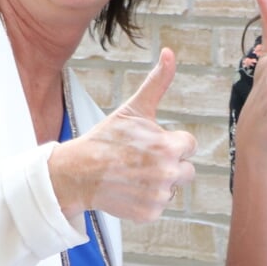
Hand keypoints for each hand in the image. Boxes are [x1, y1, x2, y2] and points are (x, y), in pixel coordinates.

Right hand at [50, 48, 196, 221]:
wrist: (78, 172)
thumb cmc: (107, 139)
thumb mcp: (133, 109)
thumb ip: (158, 82)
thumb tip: (170, 52)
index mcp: (169, 146)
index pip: (189, 145)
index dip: (170, 143)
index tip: (149, 144)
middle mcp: (168, 173)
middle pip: (186, 170)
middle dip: (169, 164)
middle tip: (141, 161)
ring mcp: (159, 195)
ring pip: (172, 188)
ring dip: (158, 183)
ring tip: (133, 174)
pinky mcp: (149, 213)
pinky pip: (159, 206)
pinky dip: (146, 200)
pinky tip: (129, 189)